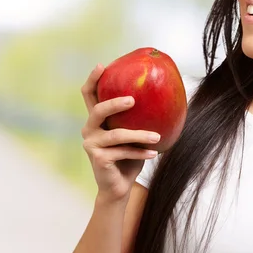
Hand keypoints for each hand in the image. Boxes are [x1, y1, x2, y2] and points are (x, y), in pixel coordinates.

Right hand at [80, 64, 160, 200]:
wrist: (119, 187)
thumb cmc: (129, 157)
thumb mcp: (133, 134)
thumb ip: (138, 118)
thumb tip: (164, 95)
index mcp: (96, 120)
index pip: (89, 95)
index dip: (93, 80)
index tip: (102, 66)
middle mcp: (89, 129)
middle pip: (97, 110)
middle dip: (114, 103)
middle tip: (133, 100)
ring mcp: (91, 144)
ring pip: (116, 134)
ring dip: (139, 135)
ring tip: (157, 136)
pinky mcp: (97, 158)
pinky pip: (122, 151)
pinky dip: (140, 152)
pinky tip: (154, 153)